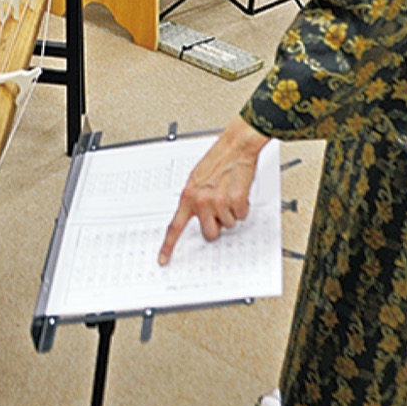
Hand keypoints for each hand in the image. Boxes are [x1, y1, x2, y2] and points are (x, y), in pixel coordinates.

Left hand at [159, 117, 268, 262]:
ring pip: (228, 225)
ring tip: (229, 192)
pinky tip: (238, 191)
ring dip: (231, 212)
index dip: (168, 246)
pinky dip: (243, 207)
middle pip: (209, 233)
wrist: (235, 146)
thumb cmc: (217, 160)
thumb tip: (197, 217)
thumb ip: (194, 200)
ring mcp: (219, 202)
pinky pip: (241, 216)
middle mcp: (201, 201)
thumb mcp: (196, 180)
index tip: (163, 259)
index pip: (174, 227)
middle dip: (216, 225)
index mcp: (188, 196)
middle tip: (220, 209)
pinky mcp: (236, 201)